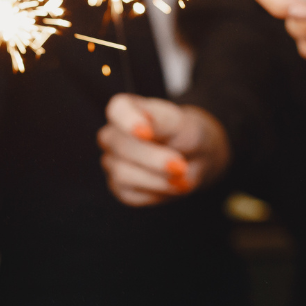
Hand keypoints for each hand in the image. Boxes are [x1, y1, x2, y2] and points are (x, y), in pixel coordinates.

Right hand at [97, 94, 229, 206]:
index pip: (118, 110)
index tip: (146, 132)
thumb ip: (162, 122)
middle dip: (154, 160)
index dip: (129, 121)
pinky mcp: (119, 188)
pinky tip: (171, 185)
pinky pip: (132, 195)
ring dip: (158, 180)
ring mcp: (112, 162)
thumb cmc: (184, 133)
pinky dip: (157, 193)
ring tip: (183, 179)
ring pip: (124, 174)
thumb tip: (144, 137)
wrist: (193, 157)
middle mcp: (112, 135)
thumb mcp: (180, 122)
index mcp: (124, 109)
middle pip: (123, 147)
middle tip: (181, 166)